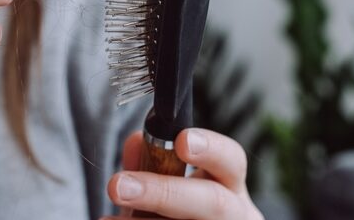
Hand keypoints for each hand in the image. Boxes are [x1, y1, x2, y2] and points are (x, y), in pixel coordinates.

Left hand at [102, 129, 263, 219]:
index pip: (232, 160)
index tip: (181, 141)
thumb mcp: (169, 184)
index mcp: (230, 186)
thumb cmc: (178, 210)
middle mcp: (236, 213)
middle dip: (162, 192)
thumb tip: (135, 141)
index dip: (210, 149)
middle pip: (213, 202)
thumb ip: (153, 162)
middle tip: (117, 186)